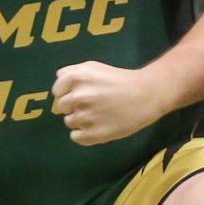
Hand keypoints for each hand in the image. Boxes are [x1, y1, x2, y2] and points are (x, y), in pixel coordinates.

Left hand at [52, 61, 166, 145]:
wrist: (146, 95)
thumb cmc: (118, 80)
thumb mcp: (93, 67)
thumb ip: (71, 71)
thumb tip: (58, 80)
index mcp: (76, 78)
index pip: (57, 91)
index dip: (68, 93)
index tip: (82, 94)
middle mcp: (78, 97)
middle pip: (62, 108)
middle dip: (74, 106)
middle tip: (93, 104)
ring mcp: (86, 117)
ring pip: (69, 123)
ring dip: (81, 120)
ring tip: (99, 114)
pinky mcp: (94, 134)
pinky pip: (76, 137)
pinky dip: (85, 134)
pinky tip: (98, 126)